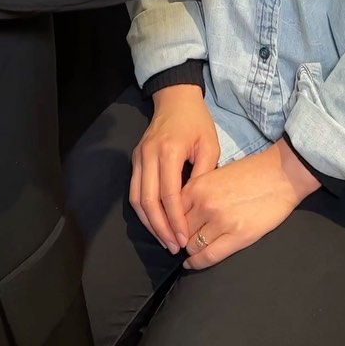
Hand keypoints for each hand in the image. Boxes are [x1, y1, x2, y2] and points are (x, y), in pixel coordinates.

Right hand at [130, 85, 219, 253]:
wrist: (175, 98)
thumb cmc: (197, 122)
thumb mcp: (210, 145)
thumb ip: (204, 175)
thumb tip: (198, 207)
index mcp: (168, 151)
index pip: (168, 195)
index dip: (175, 220)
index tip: (184, 239)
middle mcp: (148, 155)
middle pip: (148, 201)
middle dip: (160, 228)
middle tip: (174, 247)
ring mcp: (138, 157)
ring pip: (137, 199)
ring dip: (149, 223)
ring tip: (165, 240)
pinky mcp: (135, 159)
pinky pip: (135, 191)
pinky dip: (143, 211)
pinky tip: (156, 223)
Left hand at [182, 139, 319, 271]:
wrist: (279, 175)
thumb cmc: (249, 173)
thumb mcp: (215, 175)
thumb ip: (197, 191)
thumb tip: (182, 211)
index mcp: (197, 186)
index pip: (172, 211)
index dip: (170, 223)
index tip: (170, 229)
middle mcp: (204, 204)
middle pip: (180, 229)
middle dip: (178, 237)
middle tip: (178, 243)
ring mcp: (220, 221)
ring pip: (192, 245)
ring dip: (189, 250)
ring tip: (189, 252)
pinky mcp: (237, 236)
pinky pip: (209, 256)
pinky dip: (197, 263)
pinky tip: (193, 264)